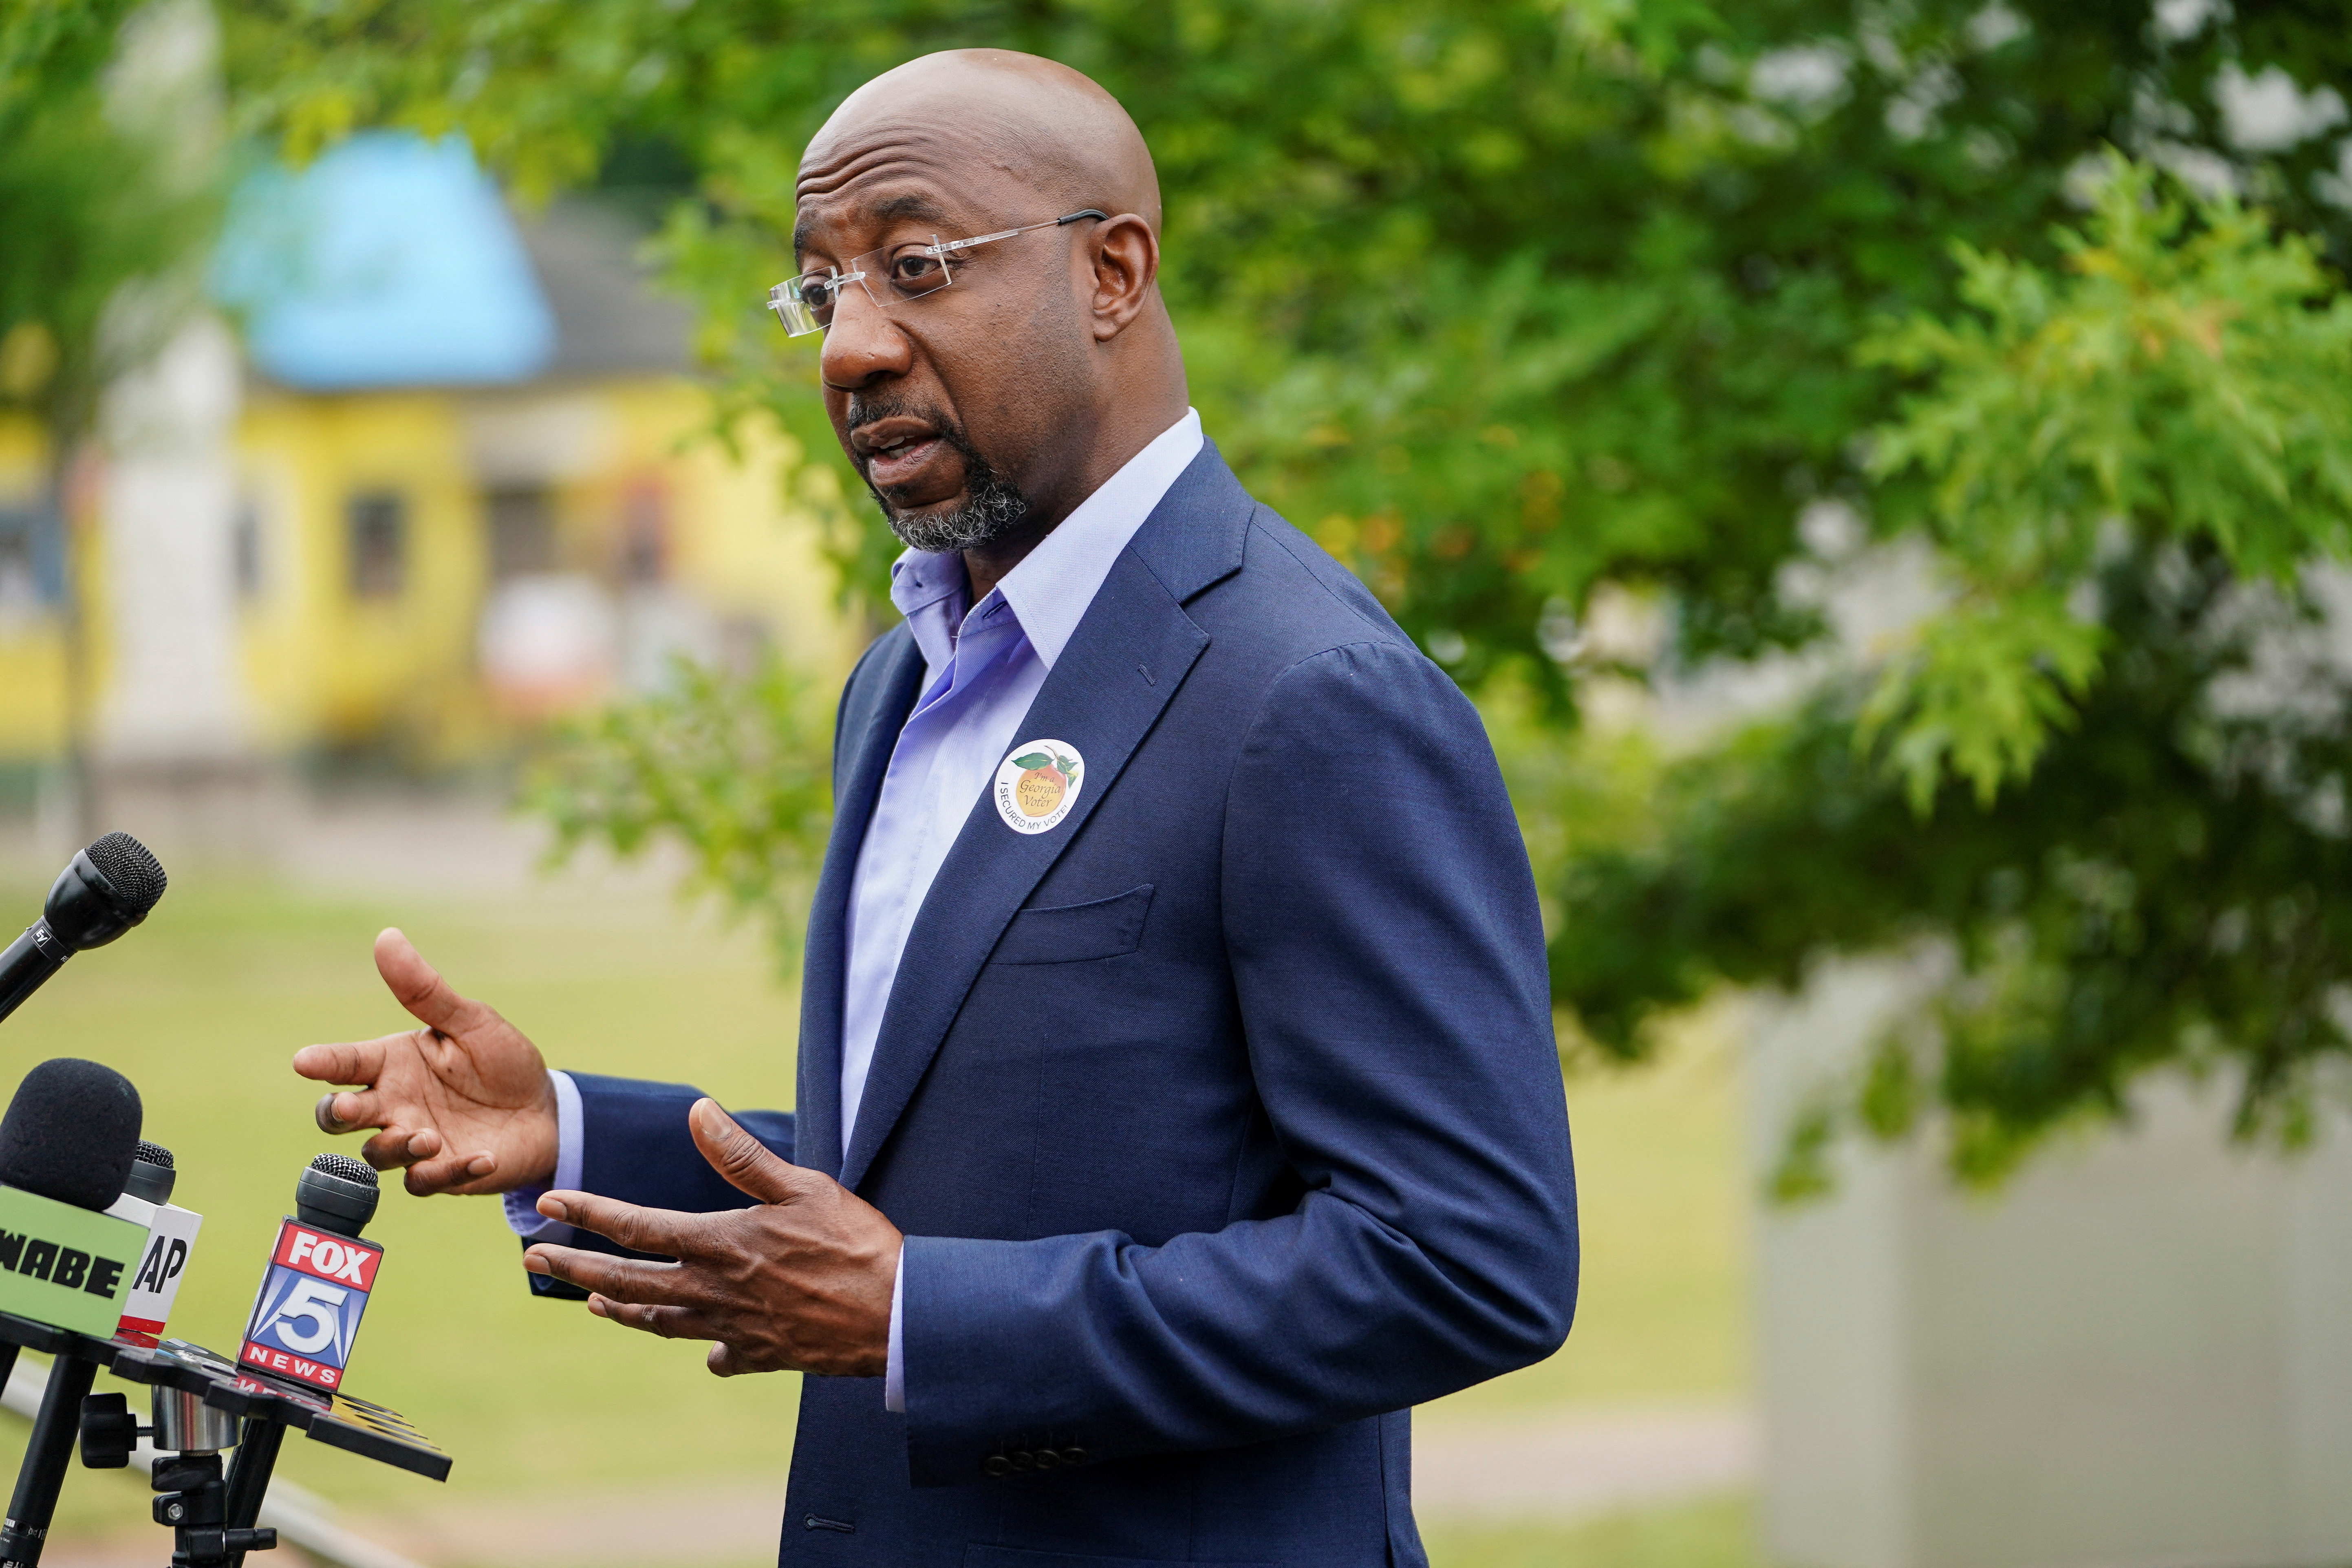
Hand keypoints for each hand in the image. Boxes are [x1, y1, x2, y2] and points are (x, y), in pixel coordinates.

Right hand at [292, 928, 558, 1196]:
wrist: (543, 1109)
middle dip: (340, 1113)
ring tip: (427, 1135)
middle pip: (340, 1115)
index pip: (346, 1062)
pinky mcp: (439, 1172)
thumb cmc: (501, 1060)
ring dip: (397, 1146)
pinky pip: (426, 1180)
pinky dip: (450, 1171)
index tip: (304, 1061)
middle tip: (353, 1108)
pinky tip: (480, 1158)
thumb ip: (426, 991)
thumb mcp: (470, 1021)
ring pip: (378, 1152)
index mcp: (393, 1063)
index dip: (323, 1061)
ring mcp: (412, 1141)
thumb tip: (387, 936)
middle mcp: (393, 1103)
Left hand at [522, 1099, 900, 1377]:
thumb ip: (742, 1155)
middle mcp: (716, 1292)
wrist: (897, 1317)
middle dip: (576, 1266)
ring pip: (661, 1322)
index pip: (637, 1227)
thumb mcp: (802, 1186)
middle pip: (628, 1281)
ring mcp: (735, 1329)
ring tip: (594, 1300)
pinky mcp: (763, 1356)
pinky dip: (702, 1345)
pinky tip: (700, 1344)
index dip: (588, 1213)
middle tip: (534, 1258)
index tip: (549, 1204)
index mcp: (721, 1245)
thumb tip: (698, 1112)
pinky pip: (718, 1353)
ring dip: (621, 1309)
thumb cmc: (855, 1244)